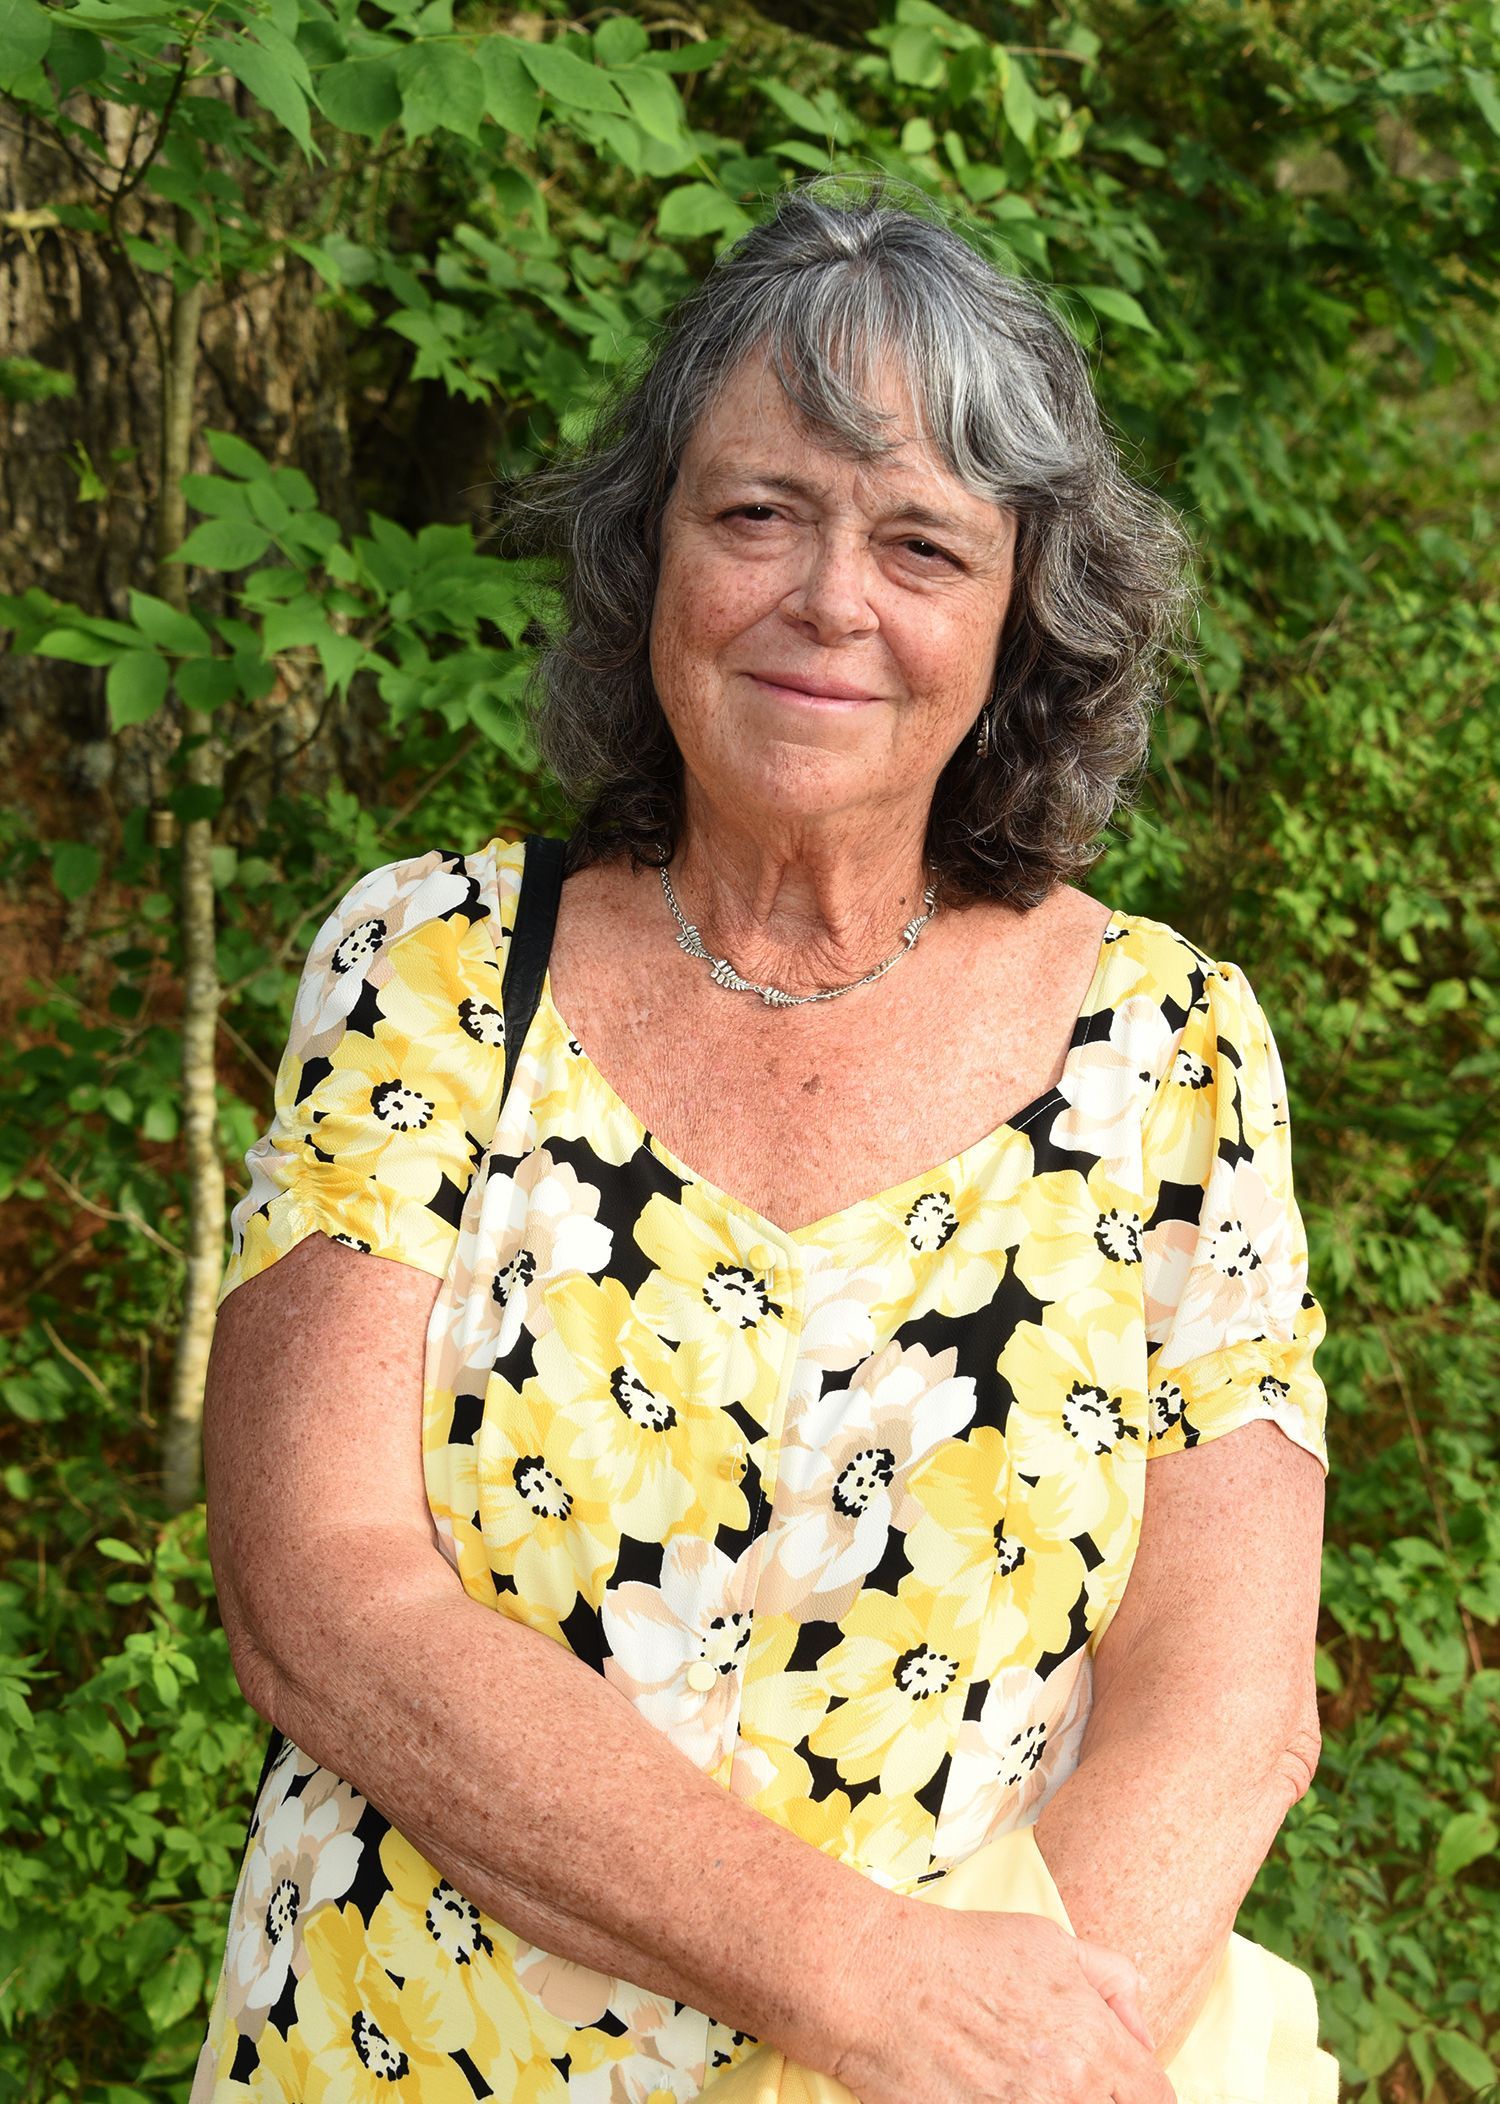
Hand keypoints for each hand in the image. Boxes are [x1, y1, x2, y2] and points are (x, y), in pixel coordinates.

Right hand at [821, 1898, 1176, 2103]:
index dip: (1138, 2091)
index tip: (1117, 2085)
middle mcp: (1066, 2093)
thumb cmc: (960, 1953)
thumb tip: (1138, 2030)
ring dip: (1049, 2103)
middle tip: (1059, 2080)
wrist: (875, 1979)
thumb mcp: (1047, 1941)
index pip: (1156, 2099)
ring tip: (1016, 2081)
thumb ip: (1109, 1981)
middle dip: (1095, 2098)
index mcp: (1093, 2045)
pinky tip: (985, 2092)